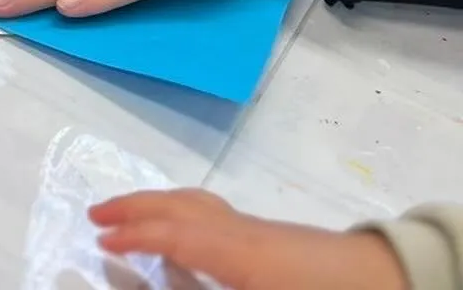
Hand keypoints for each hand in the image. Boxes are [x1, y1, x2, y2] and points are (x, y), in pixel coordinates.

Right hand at [90, 191, 406, 289]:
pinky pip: (212, 212)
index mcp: (237, 251)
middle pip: (178, 206)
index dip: (133, 234)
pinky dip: (182, 211)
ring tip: (129, 216)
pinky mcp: (272, 236)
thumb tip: (170, 276)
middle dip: (134, 206)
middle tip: (95, 214)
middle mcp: (240, 231)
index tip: (98, 241)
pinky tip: (183, 233)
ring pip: (196, 203)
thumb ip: (205, 286)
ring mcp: (258, 228)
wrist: (389, 283)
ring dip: (156, 204)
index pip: (173, 233)